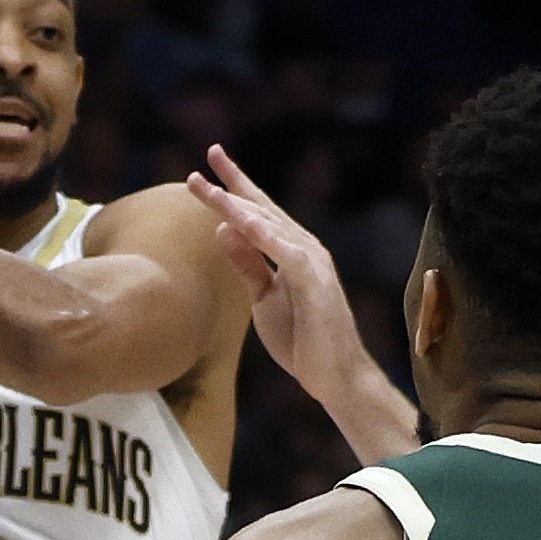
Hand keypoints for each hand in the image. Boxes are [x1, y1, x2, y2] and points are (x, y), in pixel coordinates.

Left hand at [188, 145, 372, 405]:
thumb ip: (247, 265)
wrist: (337, 377)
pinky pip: (285, 252)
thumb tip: (222, 230)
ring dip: (239, 206)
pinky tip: (239, 220)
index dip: (232, 191)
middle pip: (261, 211)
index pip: (257, 215)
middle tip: (203, 162)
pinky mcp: (314, 283)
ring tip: (210, 189)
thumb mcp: (264, 298)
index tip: (204, 173)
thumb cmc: (303, 339)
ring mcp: (312, 263)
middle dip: (232, 186)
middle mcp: (304, 248)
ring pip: (270, 226)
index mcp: (291, 252)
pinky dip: (263, 234)